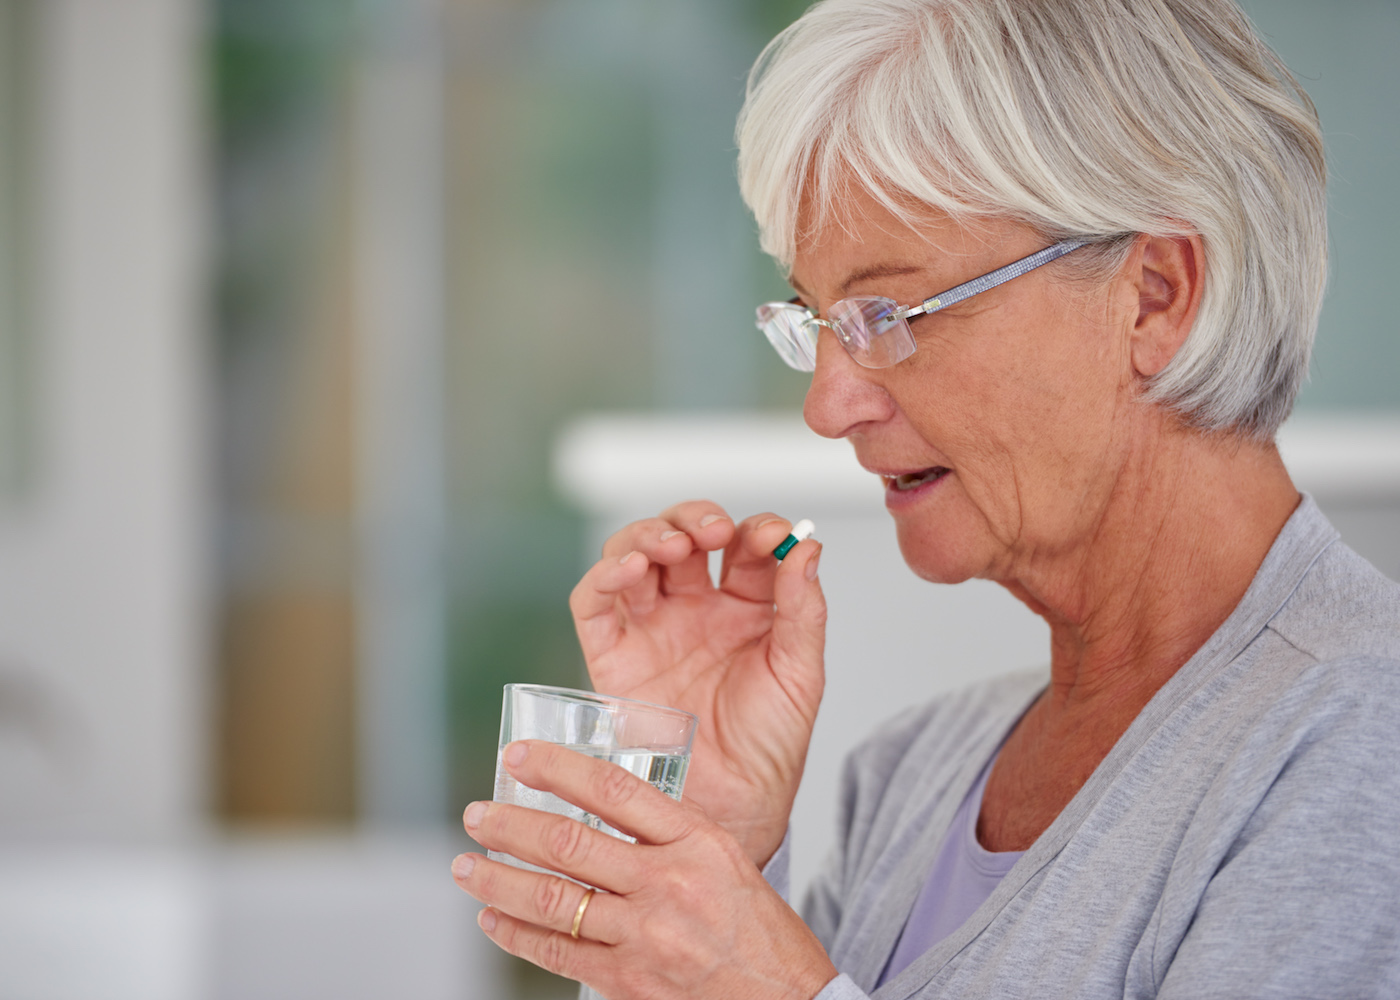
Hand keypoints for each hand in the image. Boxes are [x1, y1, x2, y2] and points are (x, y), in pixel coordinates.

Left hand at [454, 740, 837, 999]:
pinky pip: (560, 953)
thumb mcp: (725, 857)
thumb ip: (667, 831)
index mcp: (696, 840)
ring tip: (467, 867)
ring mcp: (647, 936)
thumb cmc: (758, 928)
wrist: (788, 999)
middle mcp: (668, 883)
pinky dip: (518, 934)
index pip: (614, 790)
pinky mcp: (630, 982)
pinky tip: (495, 919)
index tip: (519, 755)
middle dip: (511, 826)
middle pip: (570, 843)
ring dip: (500, 881)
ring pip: (555, 900)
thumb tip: (599, 806)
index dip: (558, 768)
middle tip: (476, 814)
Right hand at [570, 501, 825, 865]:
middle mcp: (694, 609)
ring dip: (646, 536)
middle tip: (709, 532)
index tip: (771, 536)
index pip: (743, 545)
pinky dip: (602, 576)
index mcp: (746, 607)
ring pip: (633, 556)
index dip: (754, 529)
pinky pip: (594, 604)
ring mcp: (651, 628)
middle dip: (693, 519)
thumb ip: (803, 608)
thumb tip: (809, 545)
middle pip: (682, 536)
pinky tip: (626, 569)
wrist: (733, 809)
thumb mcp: (801, 673)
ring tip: (667, 547)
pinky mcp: (612, 656)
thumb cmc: (770, 747)